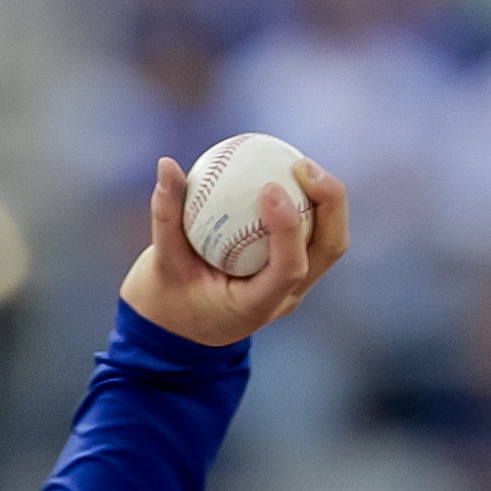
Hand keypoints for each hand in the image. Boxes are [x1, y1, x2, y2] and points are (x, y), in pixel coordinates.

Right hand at [118, 154, 349, 347]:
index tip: (269, 187)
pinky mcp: (296, 271)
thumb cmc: (168, 298)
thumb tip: (166, 164)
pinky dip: (309, 202)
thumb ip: (165, 216)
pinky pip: (315, 233)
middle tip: (302, 165)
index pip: (287, 269)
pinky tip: (289, 172)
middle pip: (329, 248)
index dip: (287, 227)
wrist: (183, 326)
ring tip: (300, 165)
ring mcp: (296, 285)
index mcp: (255, 306)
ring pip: (330, 240)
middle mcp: (285, 298)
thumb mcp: (160, 261)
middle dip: (330, 202)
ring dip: (328, 199)